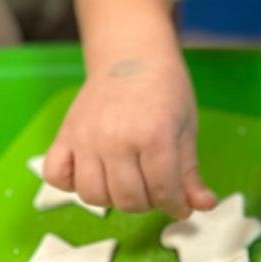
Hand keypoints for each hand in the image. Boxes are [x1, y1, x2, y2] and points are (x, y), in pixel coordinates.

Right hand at [43, 49, 216, 216]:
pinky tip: (92, 173)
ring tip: (126, 181)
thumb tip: (204, 206)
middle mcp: (116, 139)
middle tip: (154, 186)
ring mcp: (86, 138)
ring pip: (92, 195)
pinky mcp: (65, 134)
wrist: (132, 55)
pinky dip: (70, 183)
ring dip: (113, 198)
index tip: (179, 205)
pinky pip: (56, 175)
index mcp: (153, 135)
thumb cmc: (165, 91)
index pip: (162, 192)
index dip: (175, 205)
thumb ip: (190, 173)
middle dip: (147, 202)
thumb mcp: (186, 129)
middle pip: (128, 199)